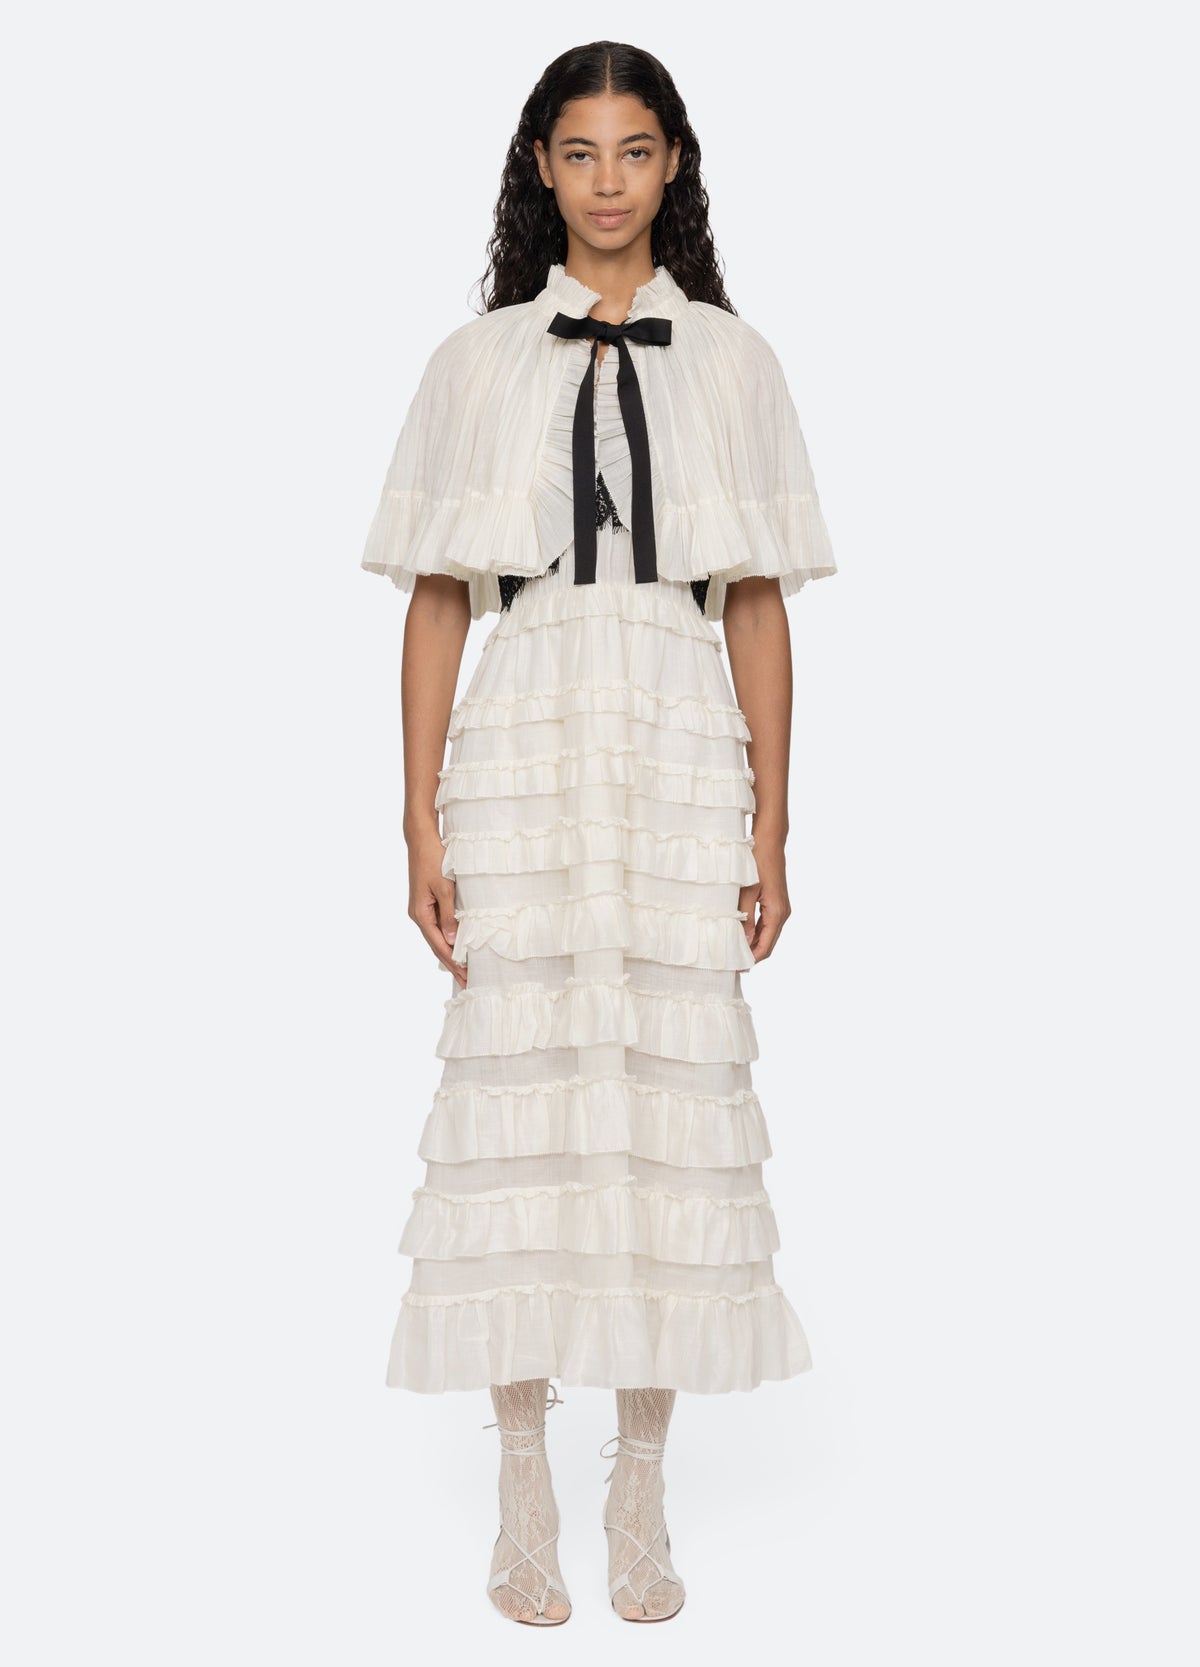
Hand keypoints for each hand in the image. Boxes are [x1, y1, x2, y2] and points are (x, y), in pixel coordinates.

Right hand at [407, 826, 466, 987]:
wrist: (422, 840)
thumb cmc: (434, 861)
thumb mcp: (445, 889)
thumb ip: (449, 915)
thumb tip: (452, 940)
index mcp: (421, 915)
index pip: (439, 945)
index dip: (454, 962)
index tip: (466, 976)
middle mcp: (419, 915)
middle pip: (437, 946)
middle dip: (452, 964)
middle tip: (467, 981)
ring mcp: (422, 910)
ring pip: (437, 938)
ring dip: (450, 954)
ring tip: (463, 970)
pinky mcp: (427, 903)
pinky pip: (438, 927)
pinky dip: (448, 939)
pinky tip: (455, 946)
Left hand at [740, 837, 790, 963]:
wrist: (769, 842)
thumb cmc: (757, 863)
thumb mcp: (747, 892)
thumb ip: (746, 918)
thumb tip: (745, 942)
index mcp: (777, 913)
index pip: (765, 947)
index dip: (751, 959)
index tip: (736, 967)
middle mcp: (783, 913)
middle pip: (768, 944)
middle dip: (752, 955)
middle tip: (732, 963)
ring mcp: (781, 909)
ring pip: (768, 935)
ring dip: (753, 944)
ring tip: (734, 951)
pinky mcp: (776, 903)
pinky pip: (768, 925)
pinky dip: (756, 933)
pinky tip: (742, 934)